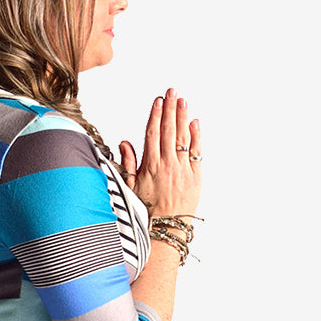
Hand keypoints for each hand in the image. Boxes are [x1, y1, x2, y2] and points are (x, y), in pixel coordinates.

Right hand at [119, 87, 201, 218]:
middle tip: (172, 91)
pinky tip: (195, 123)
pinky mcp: (195, 176)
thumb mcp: (129, 188)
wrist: (166, 229)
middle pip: (168, 130)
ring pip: (182, 138)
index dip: (155, 116)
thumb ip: (128, 163)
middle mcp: (167, 165)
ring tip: (182, 101)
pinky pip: (196, 152)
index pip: (152, 134)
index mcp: (149, 166)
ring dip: (182, 117)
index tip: (157, 102)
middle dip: (170, 109)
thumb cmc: (147, 211)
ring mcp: (182, 169)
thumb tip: (124, 143)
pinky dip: (196, 136)